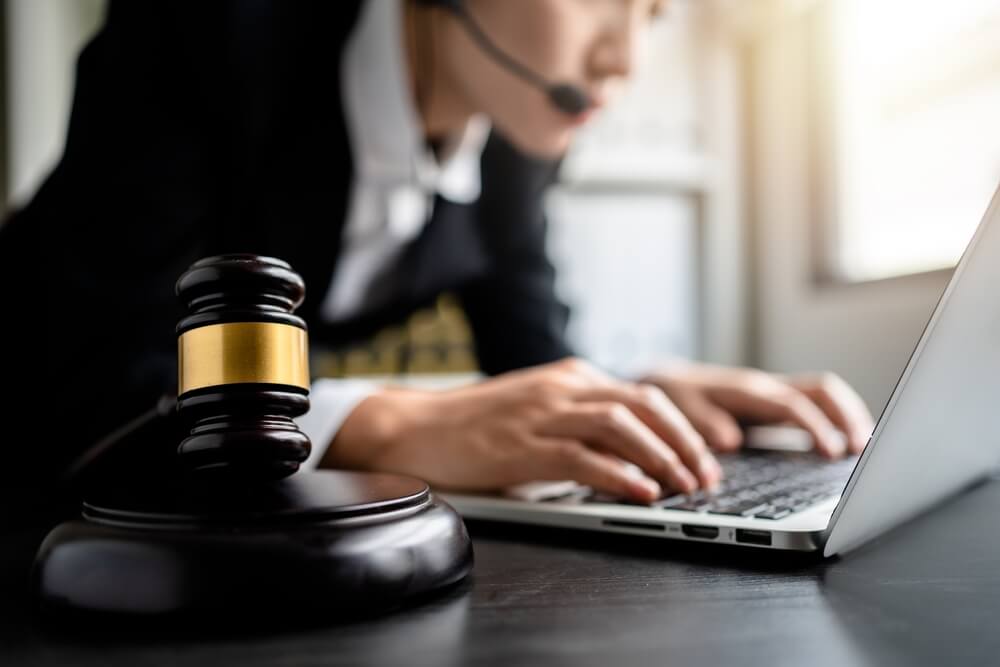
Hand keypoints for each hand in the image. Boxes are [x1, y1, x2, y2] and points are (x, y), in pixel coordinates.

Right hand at [321, 358, 722, 502]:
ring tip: (685, 486)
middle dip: (683, 442)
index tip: (704, 458)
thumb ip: (582, 420)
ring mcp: (541, 414)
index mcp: (570, 377)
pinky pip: (581, 458)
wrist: (416, 427)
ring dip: (660, 457)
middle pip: (642, 405)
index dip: (682, 428)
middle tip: (707, 476)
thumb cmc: (477, 425)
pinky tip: (641, 491)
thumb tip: (636, 452)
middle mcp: (562, 388)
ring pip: (618, 426)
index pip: (643, 396)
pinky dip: (618, 475)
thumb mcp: (538, 409)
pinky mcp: (521, 446)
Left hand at [642, 362, 874, 457]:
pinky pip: (814, 405)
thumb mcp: (681, 412)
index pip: (793, 405)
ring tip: (866, 448)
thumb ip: (704, 424)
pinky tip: (844, 444)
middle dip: (847, 416)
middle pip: (821, 390)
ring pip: (823, 394)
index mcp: (747, 391)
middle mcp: (766, 388)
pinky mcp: (774, 404)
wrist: (662, 384)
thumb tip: (731, 440)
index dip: (816, 427)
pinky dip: (835, 420)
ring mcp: (773, 394)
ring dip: (848, 417)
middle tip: (864, 449)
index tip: (832, 451)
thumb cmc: (672, 399)